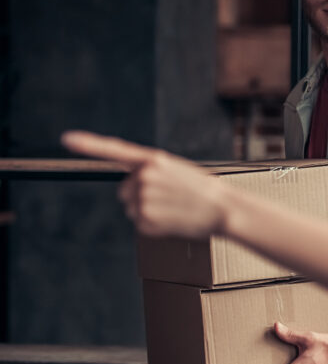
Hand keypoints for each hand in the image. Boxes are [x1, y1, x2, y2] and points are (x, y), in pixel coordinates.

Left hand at [61, 131, 226, 238]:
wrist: (224, 209)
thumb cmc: (204, 191)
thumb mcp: (177, 171)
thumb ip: (151, 172)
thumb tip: (130, 188)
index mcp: (154, 160)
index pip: (115, 149)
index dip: (89, 144)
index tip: (67, 139)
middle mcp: (144, 176)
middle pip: (125, 190)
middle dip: (141, 195)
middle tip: (170, 198)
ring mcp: (143, 199)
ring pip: (131, 207)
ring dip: (148, 210)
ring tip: (173, 208)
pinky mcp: (145, 220)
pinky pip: (139, 223)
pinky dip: (153, 224)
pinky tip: (172, 219)